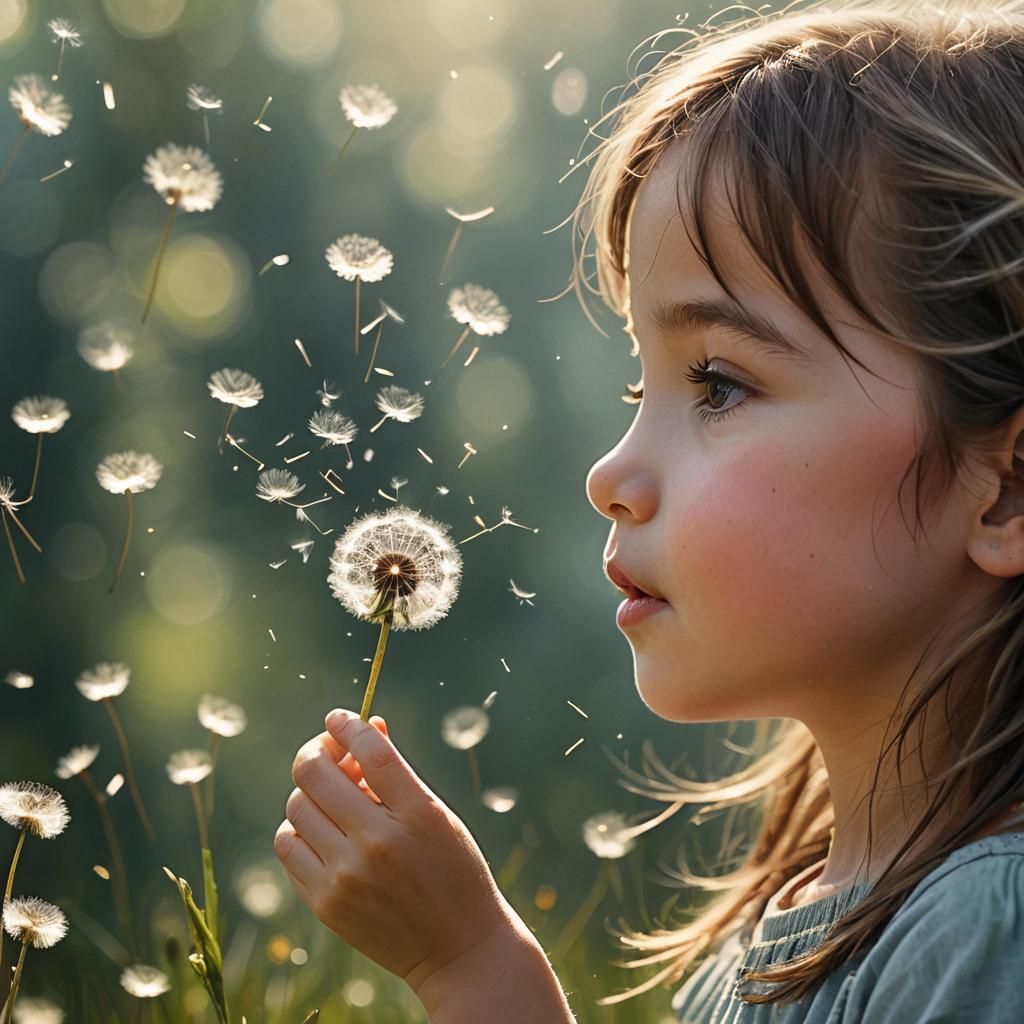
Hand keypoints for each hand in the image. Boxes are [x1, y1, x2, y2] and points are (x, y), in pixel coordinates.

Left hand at [274, 707, 519, 999]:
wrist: (458, 947)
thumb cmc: (452, 868)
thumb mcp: (435, 814)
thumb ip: (396, 773)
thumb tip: (362, 727)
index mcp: (418, 813)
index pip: (371, 750)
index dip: (348, 725)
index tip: (339, 717)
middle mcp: (379, 843)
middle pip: (317, 773)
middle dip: (317, 752)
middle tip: (327, 752)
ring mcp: (347, 876)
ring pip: (295, 806)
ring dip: (309, 793)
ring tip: (331, 800)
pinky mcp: (325, 903)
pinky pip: (288, 846)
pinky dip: (298, 829)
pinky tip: (321, 832)